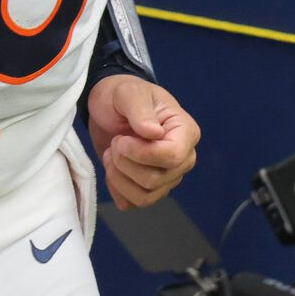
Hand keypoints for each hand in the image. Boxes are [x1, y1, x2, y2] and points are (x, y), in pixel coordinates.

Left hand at [86, 75, 199, 209]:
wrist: (108, 107)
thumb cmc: (123, 95)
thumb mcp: (128, 92)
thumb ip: (140, 110)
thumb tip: (154, 133)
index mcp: (185, 132)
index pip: (172, 157)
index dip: (142, 154)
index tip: (121, 140)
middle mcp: (182, 158)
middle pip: (156, 180)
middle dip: (125, 163)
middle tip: (115, 142)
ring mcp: (167, 177)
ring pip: (145, 196)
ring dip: (119, 177)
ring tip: (111, 154)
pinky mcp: (149, 189)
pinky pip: (133, 203)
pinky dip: (116, 188)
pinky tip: (112, 168)